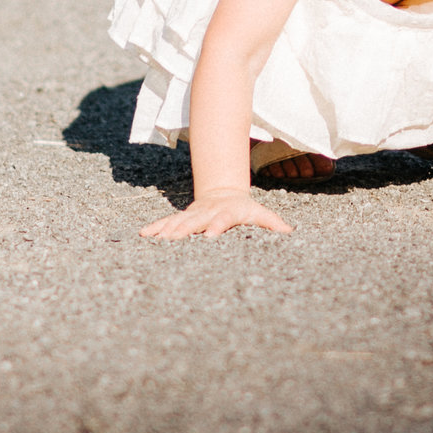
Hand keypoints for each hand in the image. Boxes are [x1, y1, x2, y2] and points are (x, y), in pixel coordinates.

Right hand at [141, 188, 293, 240]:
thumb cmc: (244, 208)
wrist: (224, 192)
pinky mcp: (182, 217)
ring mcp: (193, 214)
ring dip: (165, 230)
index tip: (210, 236)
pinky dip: (155, 228)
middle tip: (173, 240)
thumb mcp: (260, 213)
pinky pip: (167, 223)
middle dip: (183, 230)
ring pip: (177, 221)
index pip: (222, 219)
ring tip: (154, 240)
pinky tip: (144, 235)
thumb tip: (289, 232)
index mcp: (226, 212)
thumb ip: (272, 222)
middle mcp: (207, 213)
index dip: (216, 226)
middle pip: (194, 221)